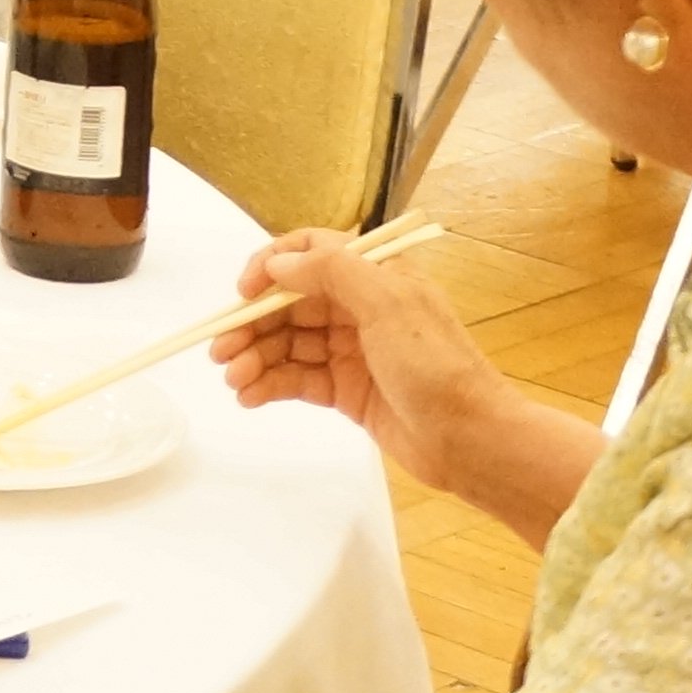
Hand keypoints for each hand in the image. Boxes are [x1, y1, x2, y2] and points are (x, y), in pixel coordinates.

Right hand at [213, 225, 504, 487]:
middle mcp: (360, 307)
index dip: (271, 267)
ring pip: (287, 343)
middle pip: (289, 303)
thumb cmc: (435, 365)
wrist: (469, 439)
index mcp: (375, 276)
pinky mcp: (346, 389)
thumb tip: (278, 265)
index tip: (246, 293)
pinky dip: (269, 384)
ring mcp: (351, 350)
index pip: (311, 253)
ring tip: (234, 381)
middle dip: (252, 324)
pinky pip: (296, 378)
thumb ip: (332, 272)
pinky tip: (250, 396)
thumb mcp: (388, 303)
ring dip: (255, 358)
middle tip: (221, 350)